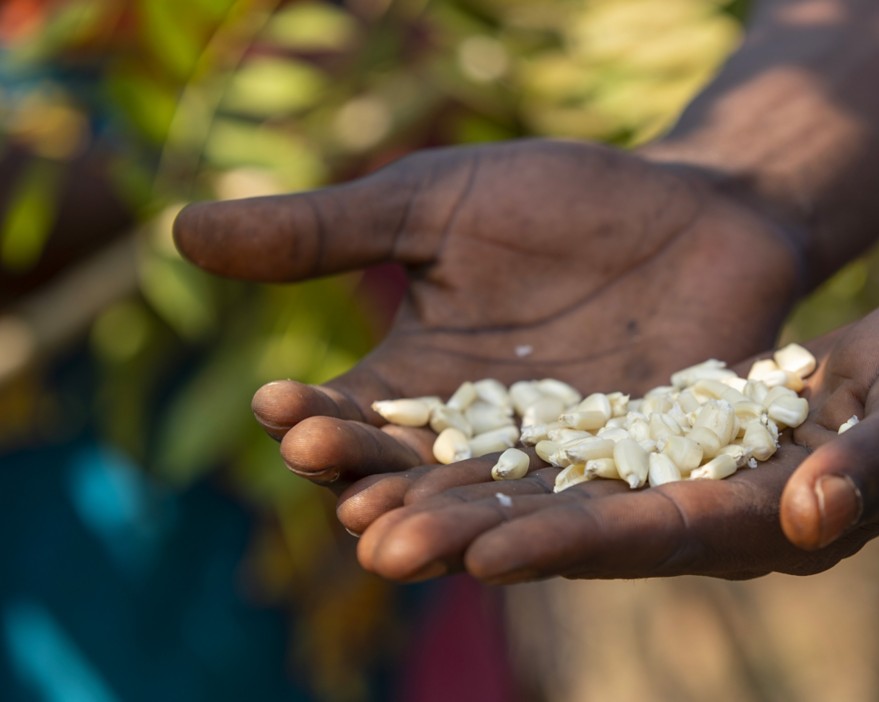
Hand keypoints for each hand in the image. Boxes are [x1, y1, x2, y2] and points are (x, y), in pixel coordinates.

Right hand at [174, 139, 801, 488]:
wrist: (696, 206)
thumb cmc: (560, 197)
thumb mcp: (435, 202)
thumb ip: (327, 231)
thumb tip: (178, 228)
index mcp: (416, 380)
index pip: (349, 418)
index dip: (315, 422)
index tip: (285, 412)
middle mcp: (475, 436)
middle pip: (413, 484)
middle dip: (382, 500)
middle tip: (356, 519)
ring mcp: (553, 461)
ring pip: (491, 512)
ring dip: (452, 534)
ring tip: (410, 551)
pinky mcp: (631, 474)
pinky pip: (587, 510)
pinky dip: (551, 529)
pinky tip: (517, 544)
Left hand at [339, 286, 878, 581]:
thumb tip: (816, 514)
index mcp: (774, 522)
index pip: (659, 540)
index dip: (573, 546)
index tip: (482, 549)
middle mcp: (717, 515)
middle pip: (587, 532)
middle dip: (486, 535)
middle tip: (379, 538)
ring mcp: (692, 479)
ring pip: (566, 490)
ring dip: (475, 494)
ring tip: (372, 493)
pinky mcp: (675, 435)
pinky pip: (581, 442)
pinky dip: (513, 442)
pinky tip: (438, 430)